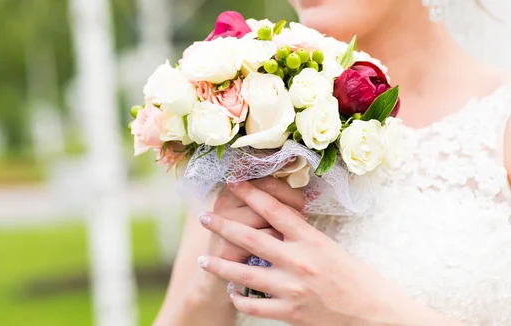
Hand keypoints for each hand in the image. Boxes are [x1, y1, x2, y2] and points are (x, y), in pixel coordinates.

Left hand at [198, 181, 457, 325]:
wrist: (375, 314)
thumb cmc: (357, 278)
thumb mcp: (330, 248)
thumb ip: (302, 237)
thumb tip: (275, 223)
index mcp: (311, 240)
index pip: (274, 209)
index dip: (251, 193)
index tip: (233, 182)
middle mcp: (298, 261)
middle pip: (250, 237)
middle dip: (223, 226)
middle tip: (204, 217)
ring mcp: (292, 288)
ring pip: (244, 274)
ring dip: (220, 266)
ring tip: (203, 260)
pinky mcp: (290, 313)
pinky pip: (254, 305)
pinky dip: (239, 299)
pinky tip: (231, 293)